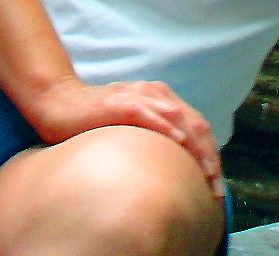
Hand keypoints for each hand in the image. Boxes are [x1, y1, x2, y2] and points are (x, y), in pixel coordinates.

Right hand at [30, 75, 223, 195]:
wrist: (61, 103)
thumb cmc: (98, 120)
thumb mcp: (134, 128)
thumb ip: (155, 138)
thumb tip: (175, 169)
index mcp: (163, 100)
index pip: (198, 126)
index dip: (211, 154)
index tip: (218, 183)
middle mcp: (156, 95)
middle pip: (195, 123)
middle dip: (209, 155)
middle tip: (217, 184)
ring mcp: (139, 96)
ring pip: (178, 118)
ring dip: (195, 145)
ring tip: (206, 170)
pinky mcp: (119, 103)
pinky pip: (147, 113)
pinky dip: (165, 125)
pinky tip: (177, 139)